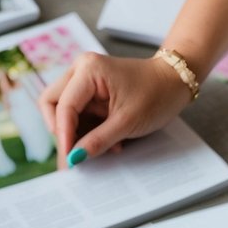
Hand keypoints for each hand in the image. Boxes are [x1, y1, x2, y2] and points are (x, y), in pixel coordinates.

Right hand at [38, 52, 192, 169]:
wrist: (175, 82)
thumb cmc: (157, 94)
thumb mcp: (127, 122)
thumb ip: (98, 140)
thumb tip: (74, 158)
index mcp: (88, 70)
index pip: (62, 106)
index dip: (63, 134)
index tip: (70, 158)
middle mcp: (80, 70)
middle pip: (52, 104)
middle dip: (63, 132)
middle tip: (75, 155)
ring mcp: (84, 81)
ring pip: (64, 112)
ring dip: (79, 134)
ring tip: (104, 149)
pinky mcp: (91, 92)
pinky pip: (79, 115)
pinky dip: (89, 131)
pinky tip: (110, 143)